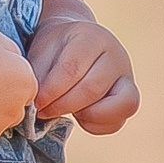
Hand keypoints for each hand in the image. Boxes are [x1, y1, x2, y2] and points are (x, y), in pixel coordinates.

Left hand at [28, 11, 138, 134]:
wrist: (74, 43)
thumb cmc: (55, 49)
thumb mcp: (41, 52)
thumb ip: (38, 76)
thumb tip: (36, 105)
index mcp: (92, 37)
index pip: (72, 68)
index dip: (50, 91)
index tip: (35, 102)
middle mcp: (116, 56)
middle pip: (92, 89)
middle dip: (62, 106)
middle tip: (43, 111)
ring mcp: (127, 78)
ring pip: (119, 105)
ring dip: (85, 115)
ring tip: (65, 110)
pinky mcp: (128, 99)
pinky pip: (117, 122)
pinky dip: (95, 125)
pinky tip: (78, 115)